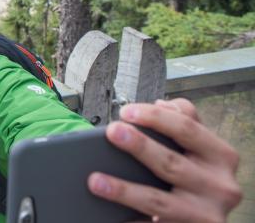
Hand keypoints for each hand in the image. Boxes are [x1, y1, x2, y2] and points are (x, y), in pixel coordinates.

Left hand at [87, 98, 241, 222]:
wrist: (204, 216)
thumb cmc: (198, 174)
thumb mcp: (198, 148)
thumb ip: (184, 122)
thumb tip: (161, 104)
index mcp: (221, 156)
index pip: (186, 128)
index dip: (154, 116)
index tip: (125, 112)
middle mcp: (220, 186)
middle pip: (171, 162)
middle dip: (139, 146)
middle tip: (112, 132)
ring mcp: (206, 213)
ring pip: (158, 201)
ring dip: (123, 190)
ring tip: (96, 180)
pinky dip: (128, 217)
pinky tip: (109, 213)